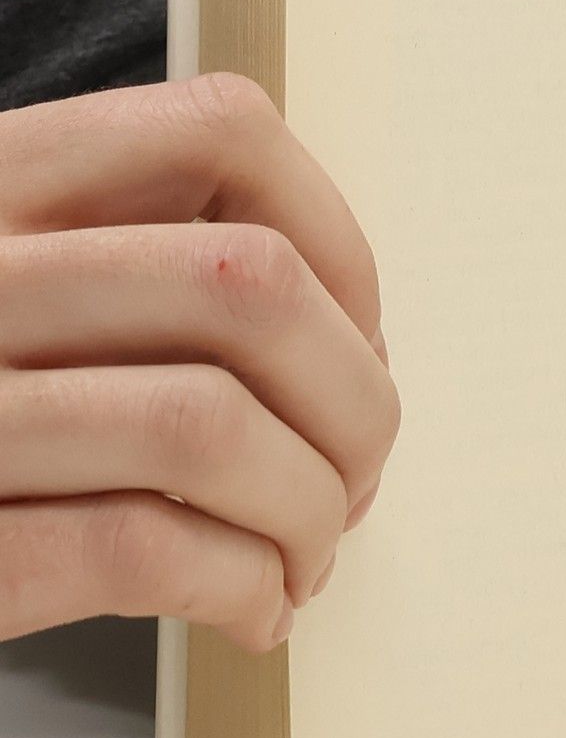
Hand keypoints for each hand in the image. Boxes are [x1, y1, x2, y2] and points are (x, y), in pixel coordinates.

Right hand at [0, 75, 398, 652]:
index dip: (338, 242)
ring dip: (308, 509)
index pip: (219, 128)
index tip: (357, 338)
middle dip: (354, 402)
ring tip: (308, 555)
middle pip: (249, 286)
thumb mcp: (35, 292)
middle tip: (357, 477)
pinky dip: (241, 586)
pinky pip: (138, 547)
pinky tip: (253, 609)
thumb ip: (151, 268)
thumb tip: (357, 344)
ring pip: (208, 426)